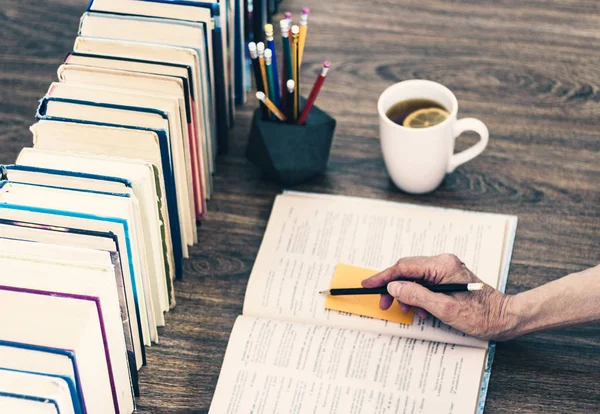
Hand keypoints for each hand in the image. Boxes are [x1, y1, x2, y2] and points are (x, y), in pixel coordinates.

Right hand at [361, 254, 517, 339]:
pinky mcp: (447, 277)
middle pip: (407, 270)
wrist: (505, 318)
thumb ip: (416, 295)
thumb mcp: (445, 309)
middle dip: (393, 288)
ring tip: (408, 311)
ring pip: (414, 278)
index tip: (367, 284)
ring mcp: (446, 269)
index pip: (404, 267)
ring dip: (406, 294)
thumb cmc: (481, 315)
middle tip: (384, 304)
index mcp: (442, 265)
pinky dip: (417, 296)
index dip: (383, 277)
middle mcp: (443, 262)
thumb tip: (393, 287)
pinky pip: (424, 283)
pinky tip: (421, 310)